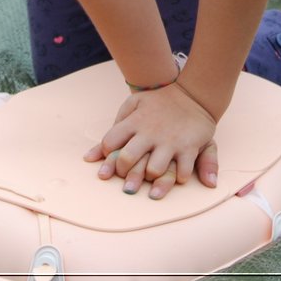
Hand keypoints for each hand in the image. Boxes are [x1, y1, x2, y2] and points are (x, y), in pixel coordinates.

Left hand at [83, 86, 218, 199]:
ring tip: (150, 185)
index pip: (110, 142)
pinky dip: (178, 179)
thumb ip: (113, 129)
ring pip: (154, 170)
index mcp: (135, 121)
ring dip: (150, 180)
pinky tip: (176, 178)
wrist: (193, 94)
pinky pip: (181, 170)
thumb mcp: (133, 105)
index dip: (107, 157)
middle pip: (127, 159)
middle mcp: (150, 132)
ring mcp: (170, 141)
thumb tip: (87, 159)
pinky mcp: (189, 147)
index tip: (112, 162)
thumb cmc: (157, 102)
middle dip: (124, 174)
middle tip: (127, 181)